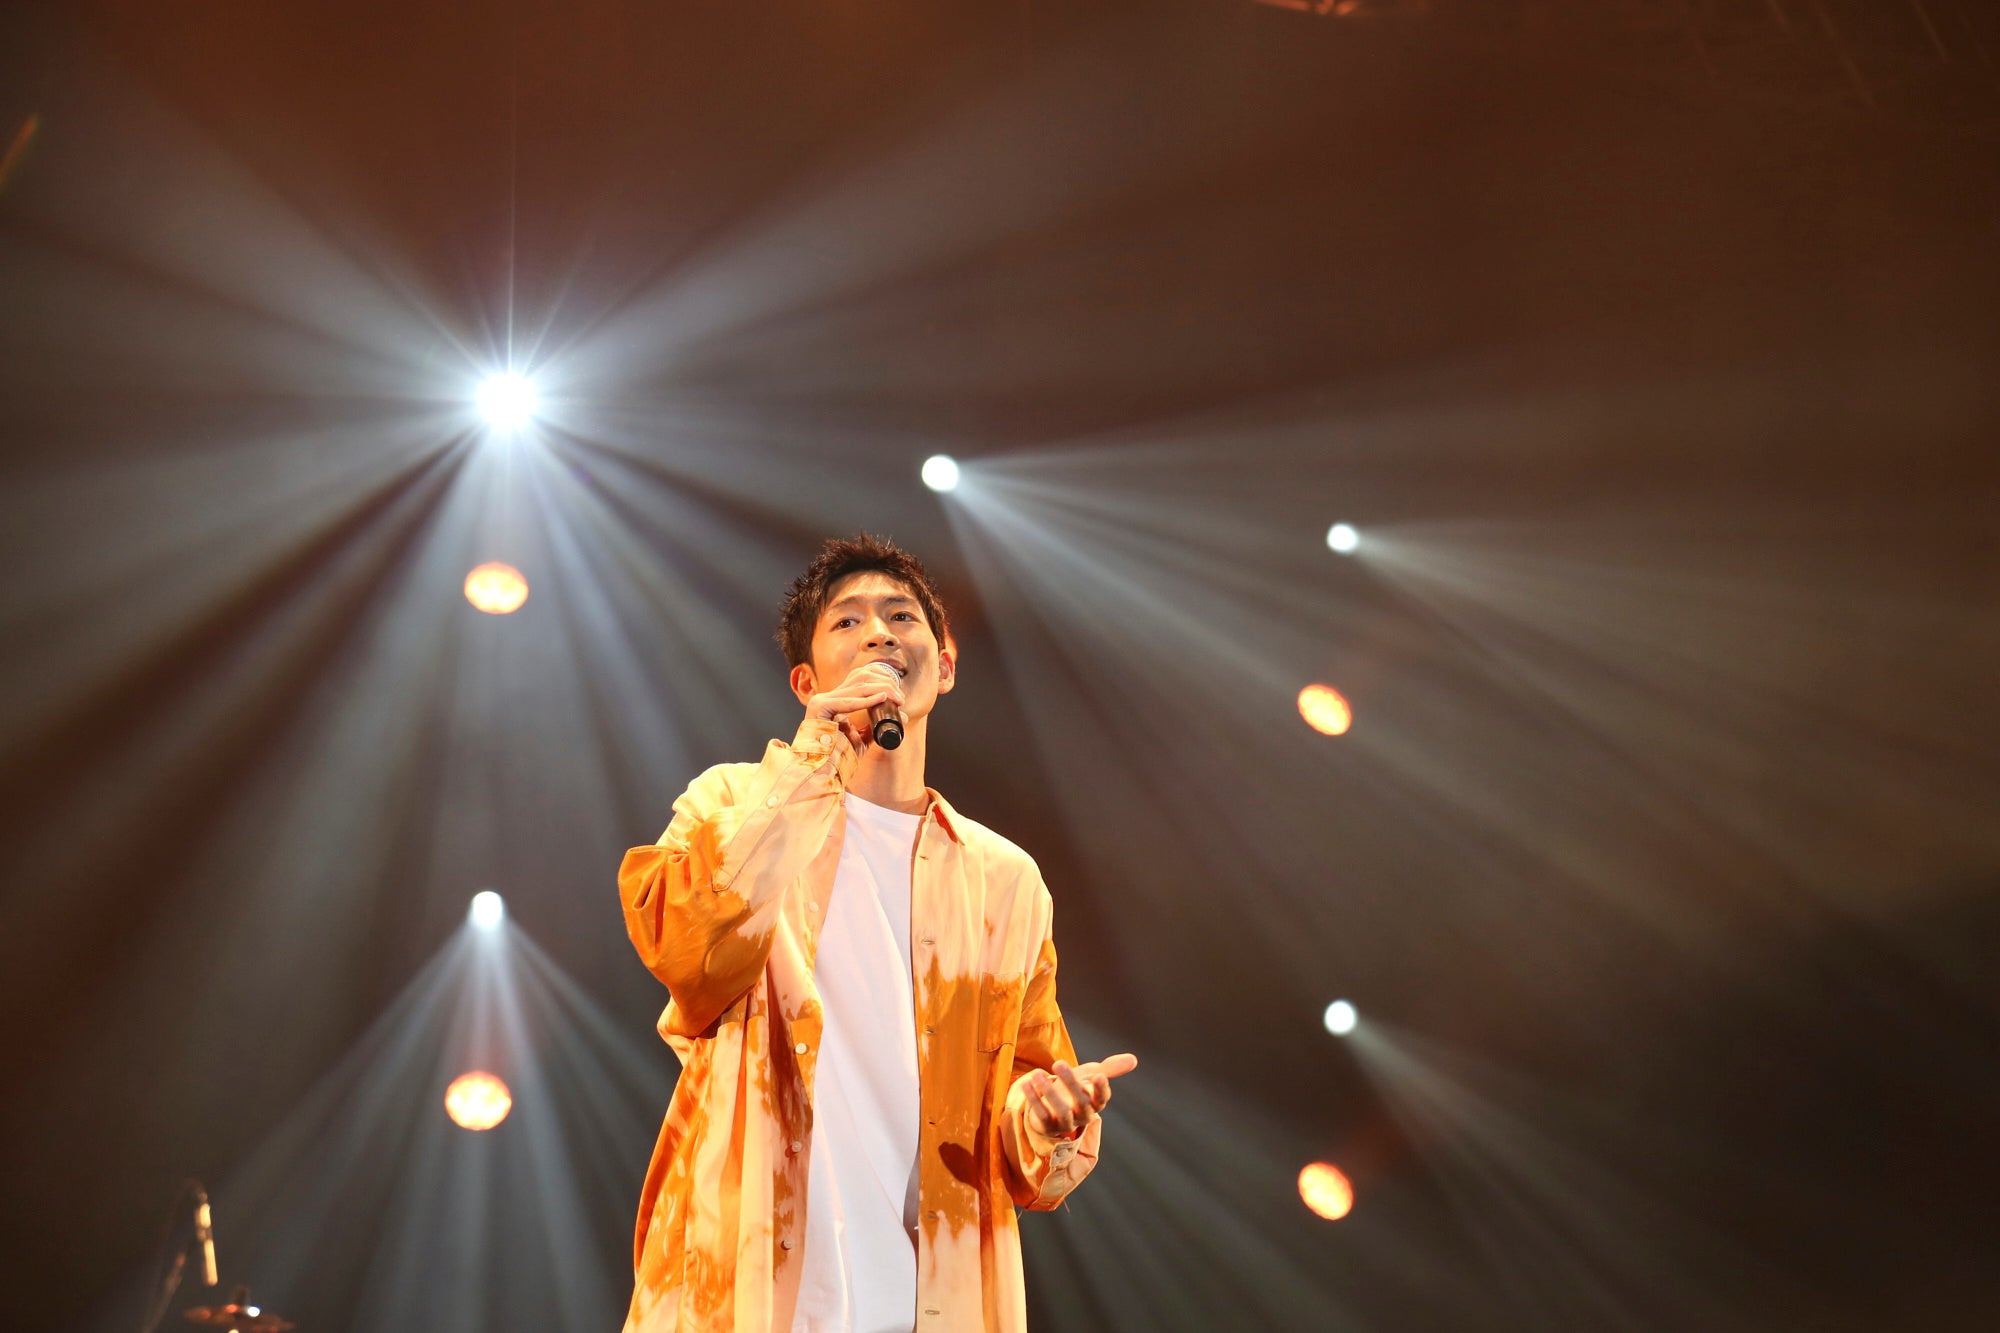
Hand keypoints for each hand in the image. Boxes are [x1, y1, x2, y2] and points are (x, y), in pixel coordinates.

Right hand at [805, 661, 905, 750]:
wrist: (822, 773)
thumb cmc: (839, 758)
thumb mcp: (861, 738)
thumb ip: (875, 727)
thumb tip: (902, 717)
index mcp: (833, 702)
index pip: (858, 679)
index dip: (881, 681)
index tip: (899, 696)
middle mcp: (826, 698)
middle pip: (859, 679)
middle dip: (884, 684)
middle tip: (901, 698)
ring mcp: (821, 702)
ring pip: (857, 687)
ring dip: (881, 690)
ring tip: (897, 698)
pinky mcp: (820, 708)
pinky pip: (848, 702)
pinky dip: (867, 701)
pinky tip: (882, 698)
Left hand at [1023, 1052, 1137, 1140]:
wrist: (1053, 1107)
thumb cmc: (1076, 1089)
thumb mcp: (1091, 1076)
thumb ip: (1110, 1068)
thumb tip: (1133, 1059)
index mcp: (1095, 1103)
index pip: (1102, 1099)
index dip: (1101, 1089)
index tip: (1097, 1075)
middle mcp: (1082, 1116)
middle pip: (1081, 1103)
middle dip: (1070, 1083)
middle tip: (1058, 1063)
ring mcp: (1065, 1124)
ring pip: (1061, 1112)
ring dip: (1049, 1092)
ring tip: (1037, 1073)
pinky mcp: (1047, 1127)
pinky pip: (1041, 1116)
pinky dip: (1033, 1100)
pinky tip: (1026, 1084)